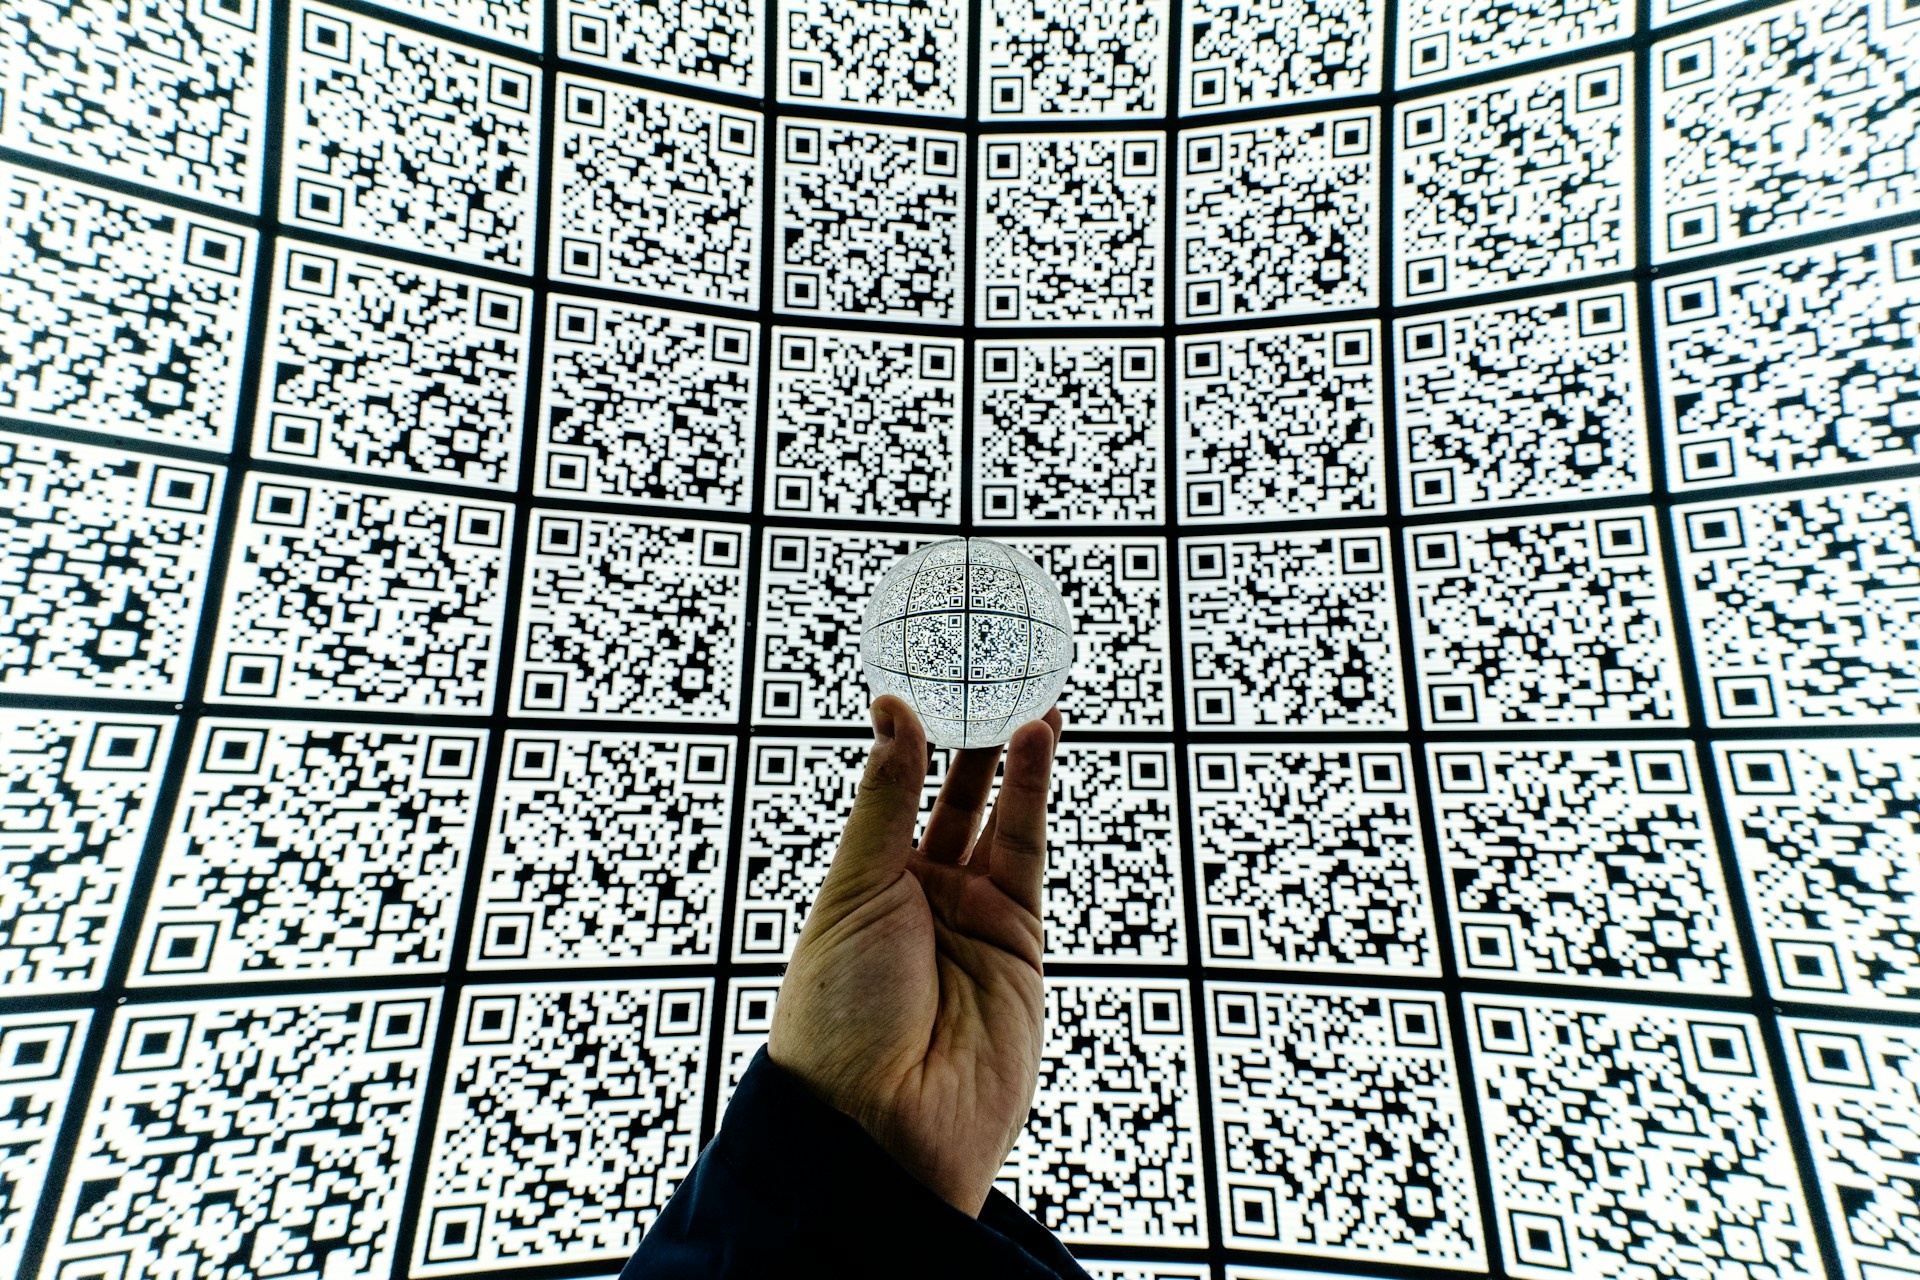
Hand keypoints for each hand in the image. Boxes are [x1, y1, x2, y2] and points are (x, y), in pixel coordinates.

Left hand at [766, 693, 1062, 1217]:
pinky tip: (1032, 740)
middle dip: (972, 741)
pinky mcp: (1021, 944)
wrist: (882, 1127)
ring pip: (999, 820)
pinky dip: (1031, 796)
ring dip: (1011, 757)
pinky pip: (1028, 854)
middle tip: (989, 670)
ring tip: (1023, 691)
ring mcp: (974, 922)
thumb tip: (893, 714)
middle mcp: (921, 901)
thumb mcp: (854, 893)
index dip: (910, 741)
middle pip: (953, 802)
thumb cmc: (840, 1017)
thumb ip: (886, 802)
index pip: (894, 797)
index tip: (920, 677)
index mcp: (865, 890)